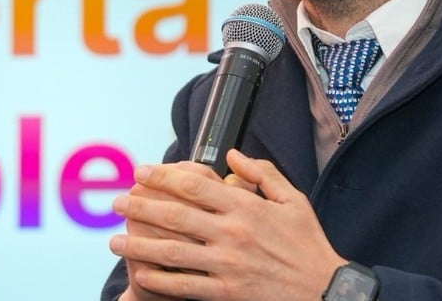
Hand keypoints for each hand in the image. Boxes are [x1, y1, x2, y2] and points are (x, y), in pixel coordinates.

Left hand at [109, 150, 345, 300]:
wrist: (326, 289)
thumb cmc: (308, 244)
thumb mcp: (293, 199)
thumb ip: (262, 173)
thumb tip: (233, 155)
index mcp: (246, 206)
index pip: (193, 185)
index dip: (162, 177)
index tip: (141, 172)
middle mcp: (232, 233)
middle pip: (174, 215)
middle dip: (139, 207)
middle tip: (116, 203)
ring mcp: (228, 264)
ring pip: (172, 252)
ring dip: (138, 245)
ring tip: (114, 242)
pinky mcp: (227, 291)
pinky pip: (185, 285)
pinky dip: (160, 279)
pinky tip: (141, 273)